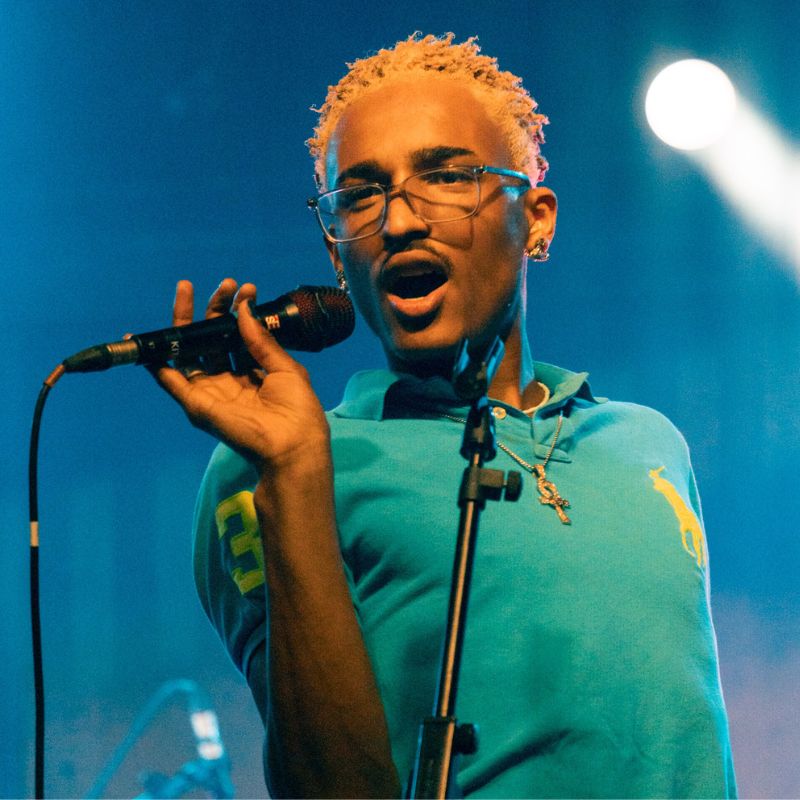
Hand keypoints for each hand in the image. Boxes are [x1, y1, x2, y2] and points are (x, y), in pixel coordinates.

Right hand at [151, 279, 329, 469]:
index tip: (246, 288)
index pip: (238, 336)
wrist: (292, 443)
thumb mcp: (285, 367)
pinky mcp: (197, 405)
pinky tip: (148, 342)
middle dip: (214, 309)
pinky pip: (172, 383)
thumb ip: (261, 339)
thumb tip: (243, 308)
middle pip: (212, 340)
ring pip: (189, 352)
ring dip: (185, 322)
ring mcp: (211, 392)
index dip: (239, 311)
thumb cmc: (297, 409)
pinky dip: (156, 364)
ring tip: (186, 290)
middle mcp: (230, 380)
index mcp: (253, 372)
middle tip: (223, 284)